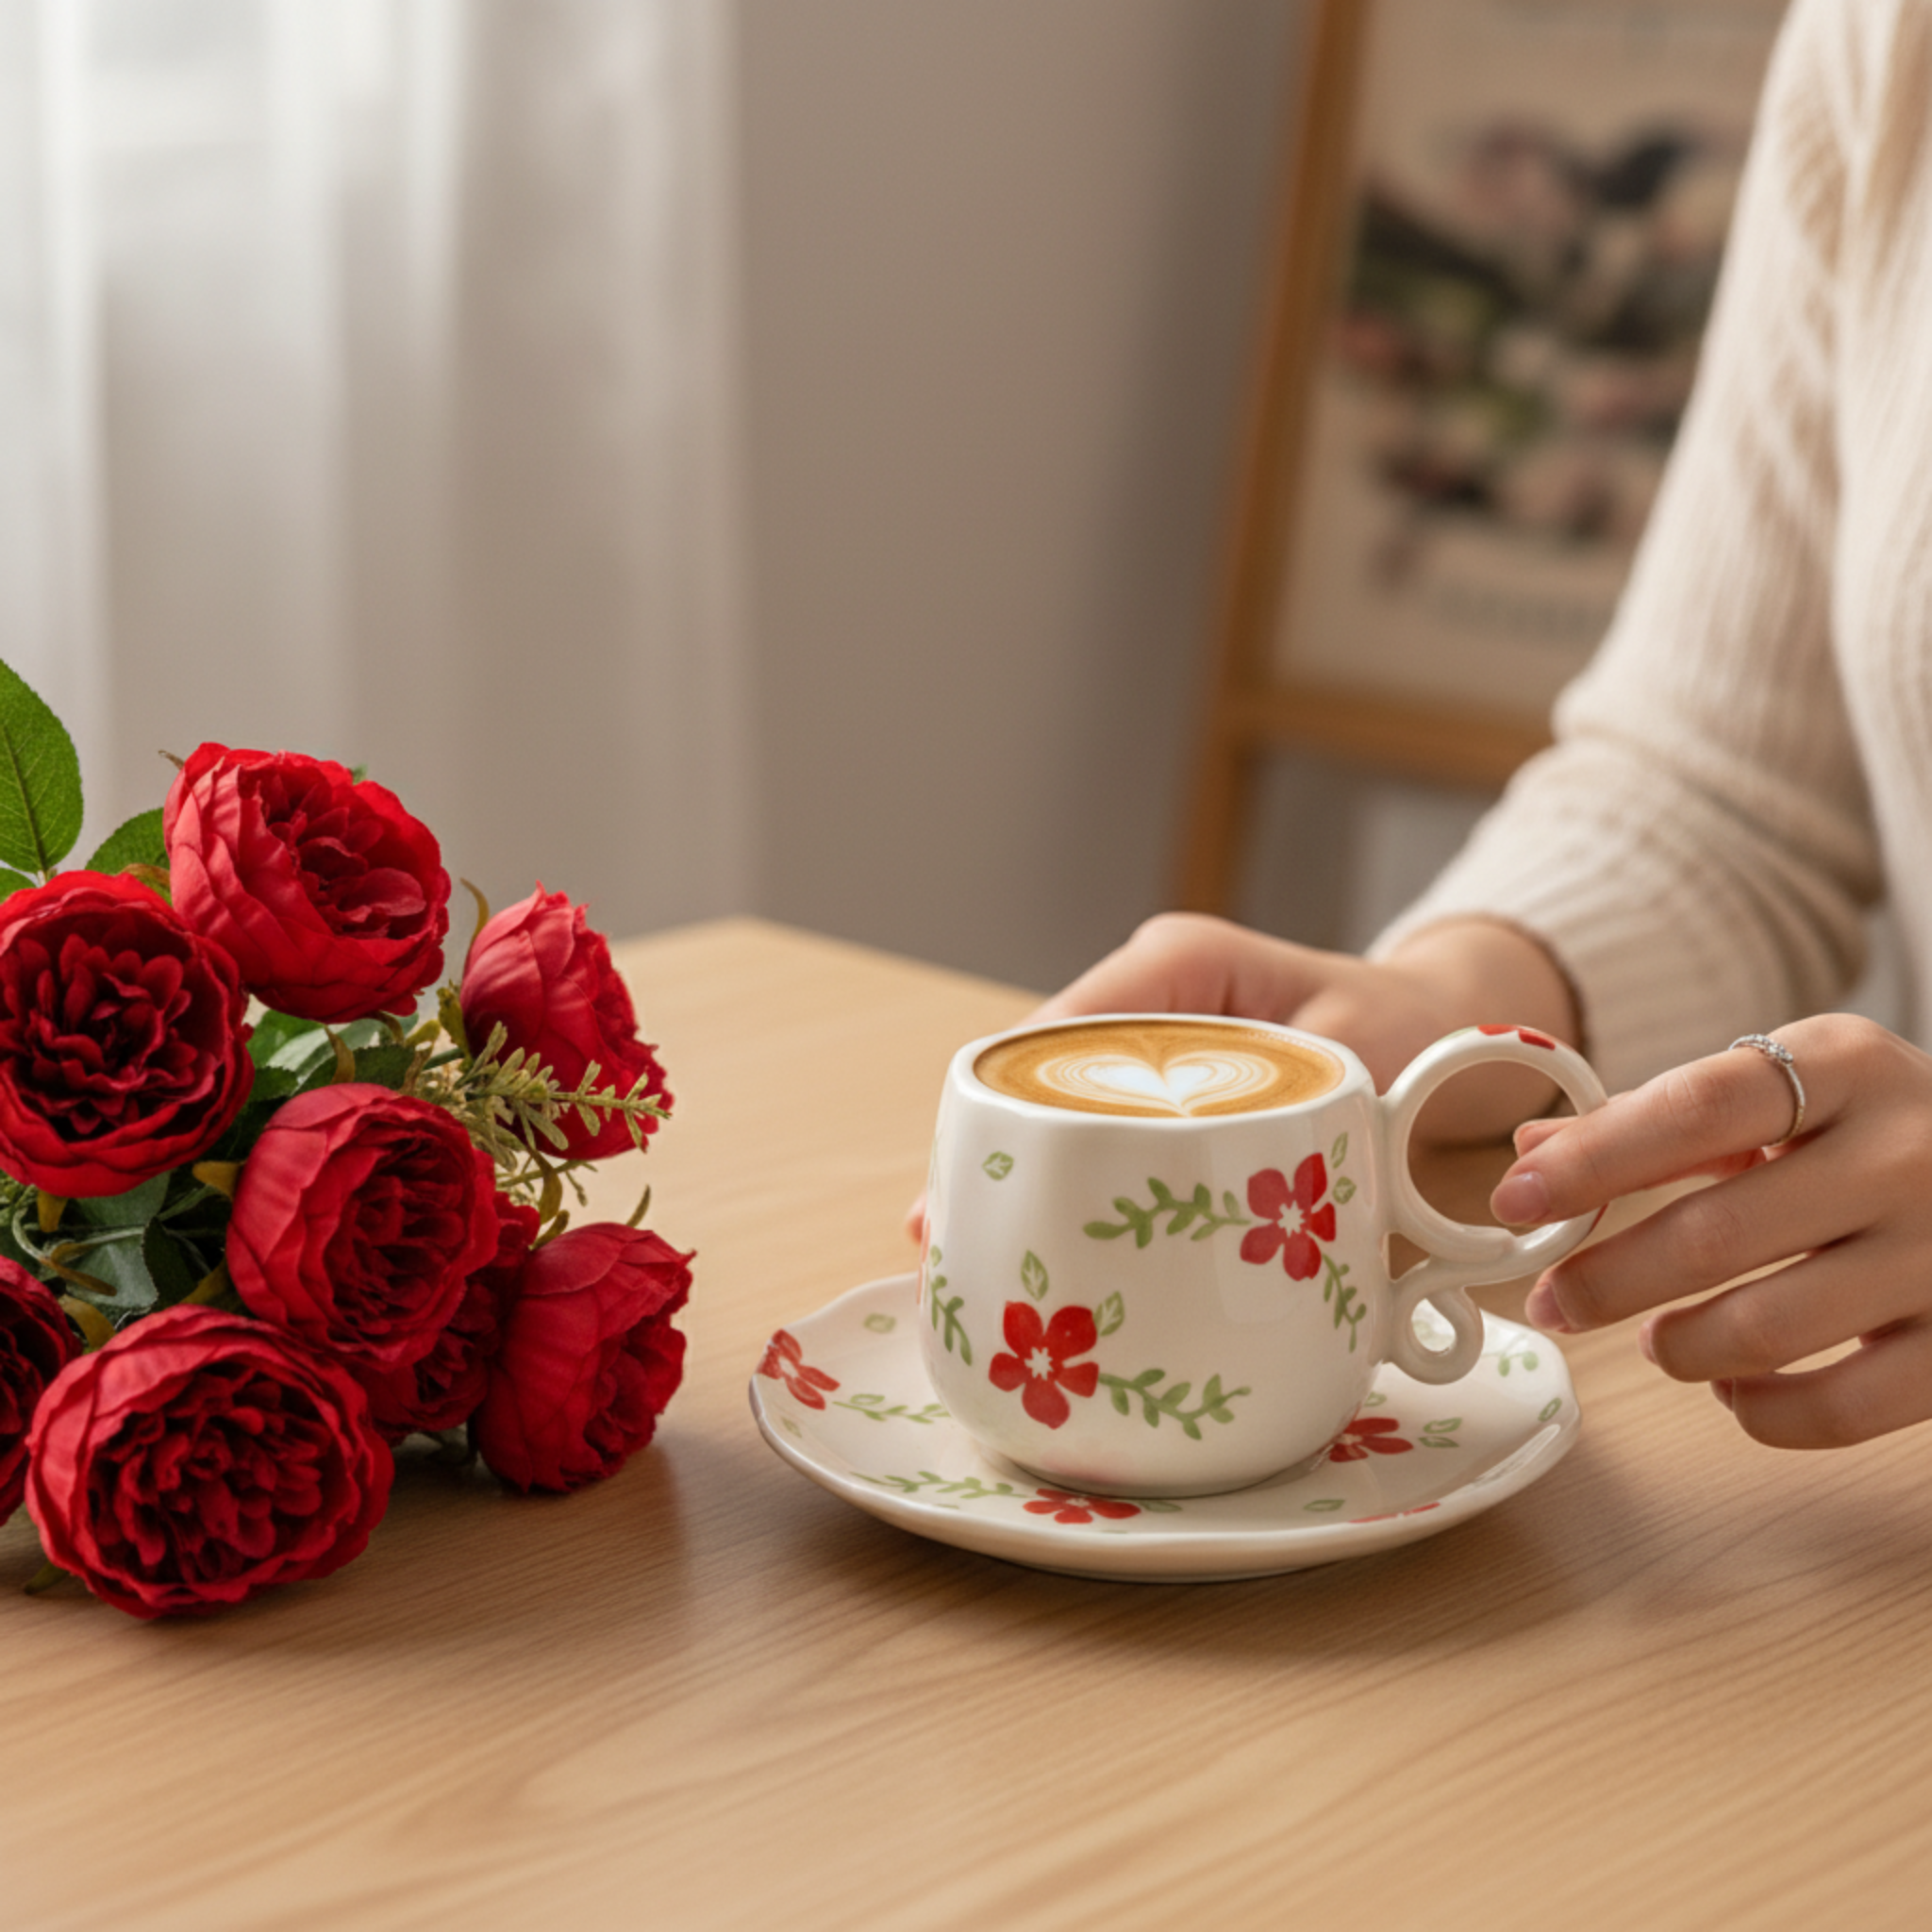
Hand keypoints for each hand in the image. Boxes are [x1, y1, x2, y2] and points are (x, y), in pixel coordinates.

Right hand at [905, 912, 1578, 1239]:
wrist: (1447, 1025)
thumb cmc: (1416, 1030)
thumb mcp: (1367, 1069)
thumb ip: (1315, 1134)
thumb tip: (1254, 1234)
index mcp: (1182, 963)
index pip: (1067, 1026)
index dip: (1010, 1101)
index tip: (974, 1173)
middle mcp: (1149, 992)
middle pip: (1038, 1067)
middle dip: (989, 1147)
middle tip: (939, 1231)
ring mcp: (1147, 1037)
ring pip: (1055, 1100)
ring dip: (1015, 1171)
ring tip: (959, 1247)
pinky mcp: (1158, 1084)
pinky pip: (1095, 1125)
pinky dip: (1062, 1177)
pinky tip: (1028, 1239)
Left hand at [1498, 1014, 1931, 1447]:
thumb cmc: (1878, 1130)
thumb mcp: (1791, 1092)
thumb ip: (1661, 1121)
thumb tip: (1532, 1151)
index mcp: (1848, 1065)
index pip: (1699, 1106)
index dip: (1595, 1158)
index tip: (1514, 1198)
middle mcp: (1905, 1152)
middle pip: (1716, 1232)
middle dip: (1606, 1278)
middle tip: (1552, 1299)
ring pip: (1766, 1328)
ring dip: (1676, 1346)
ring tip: (1652, 1340)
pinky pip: (1840, 1409)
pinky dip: (1759, 1410)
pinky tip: (1731, 1385)